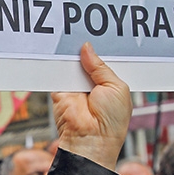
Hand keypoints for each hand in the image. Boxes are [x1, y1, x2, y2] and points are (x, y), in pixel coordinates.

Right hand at [52, 44, 132, 170]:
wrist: (90, 139)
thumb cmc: (110, 122)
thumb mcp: (115, 87)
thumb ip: (100, 66)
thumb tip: (87, 48)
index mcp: (109, 85)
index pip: (103, 62)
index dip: (101, 50)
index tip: (100, 35)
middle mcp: (91, 85)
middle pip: (86, 59)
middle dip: (86, 50)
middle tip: (85, 36)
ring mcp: (75, 87)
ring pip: (72, 64)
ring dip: (73, 56)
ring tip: (75, 44)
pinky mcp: (59, 91)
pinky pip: (57, 72)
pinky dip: (59, 64)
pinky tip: (64, 56)